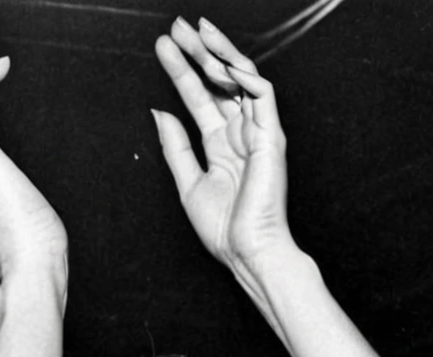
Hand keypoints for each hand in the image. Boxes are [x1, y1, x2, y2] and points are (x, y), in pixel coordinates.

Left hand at [153, 18, 292, 270]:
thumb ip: (176, 147)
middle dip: (199, 52)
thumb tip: (160, 112)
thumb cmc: (223, 229)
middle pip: (219, 82)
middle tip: (176, 28)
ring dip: (218, 54)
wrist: (247, 252)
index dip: (181, 71)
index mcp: (221, 146)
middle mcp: (240, 135)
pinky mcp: (272, 138)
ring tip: (196, 32)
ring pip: (241, 80)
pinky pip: (262, 95)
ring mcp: (258, 134)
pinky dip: (244, 76)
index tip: (163, 47)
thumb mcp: (188, 183)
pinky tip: (221, 63)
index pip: (200, 97)